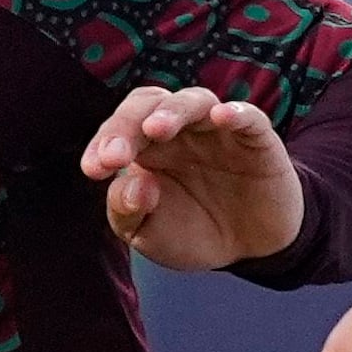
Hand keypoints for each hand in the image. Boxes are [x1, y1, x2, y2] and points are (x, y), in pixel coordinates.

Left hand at [80, 86, 306, 270]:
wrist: (249, 249)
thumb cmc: (193, 232)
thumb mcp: (149, 235)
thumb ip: (127, 212)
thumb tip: (135, 185)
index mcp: (147, 148)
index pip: (120, 127)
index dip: (103, 141)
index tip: (94, 170)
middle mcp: (180, 131)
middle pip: (149, 104)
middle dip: (127, 125)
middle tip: (116, 156)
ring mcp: (218, 131)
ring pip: (194, 101)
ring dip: (173, 111)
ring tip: (156, 129)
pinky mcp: (257, 140)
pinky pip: (248, 117)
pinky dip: (236, 113)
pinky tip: (222, 117)